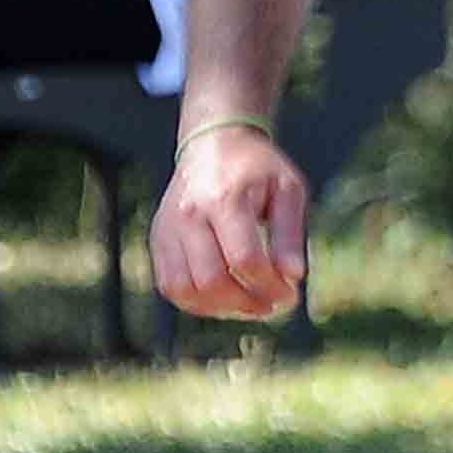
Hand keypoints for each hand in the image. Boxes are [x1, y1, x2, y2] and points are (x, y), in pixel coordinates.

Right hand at [154, 126, 311, 319]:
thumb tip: (293, 277)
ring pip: (185, 290)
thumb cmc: (258, 169)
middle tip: (271, 304)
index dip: (270, 286)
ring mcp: (168, 228)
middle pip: (212, 280)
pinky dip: (196, 302)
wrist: (213, 144)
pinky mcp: (158, 239)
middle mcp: (189, 215)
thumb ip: (290, 235)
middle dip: (247, 302)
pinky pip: (169, 285)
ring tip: (248, 303)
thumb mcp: (288, 190)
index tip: (291, 294)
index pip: (245, 260)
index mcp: (225, 199)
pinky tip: (223, 298)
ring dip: (220, 308)